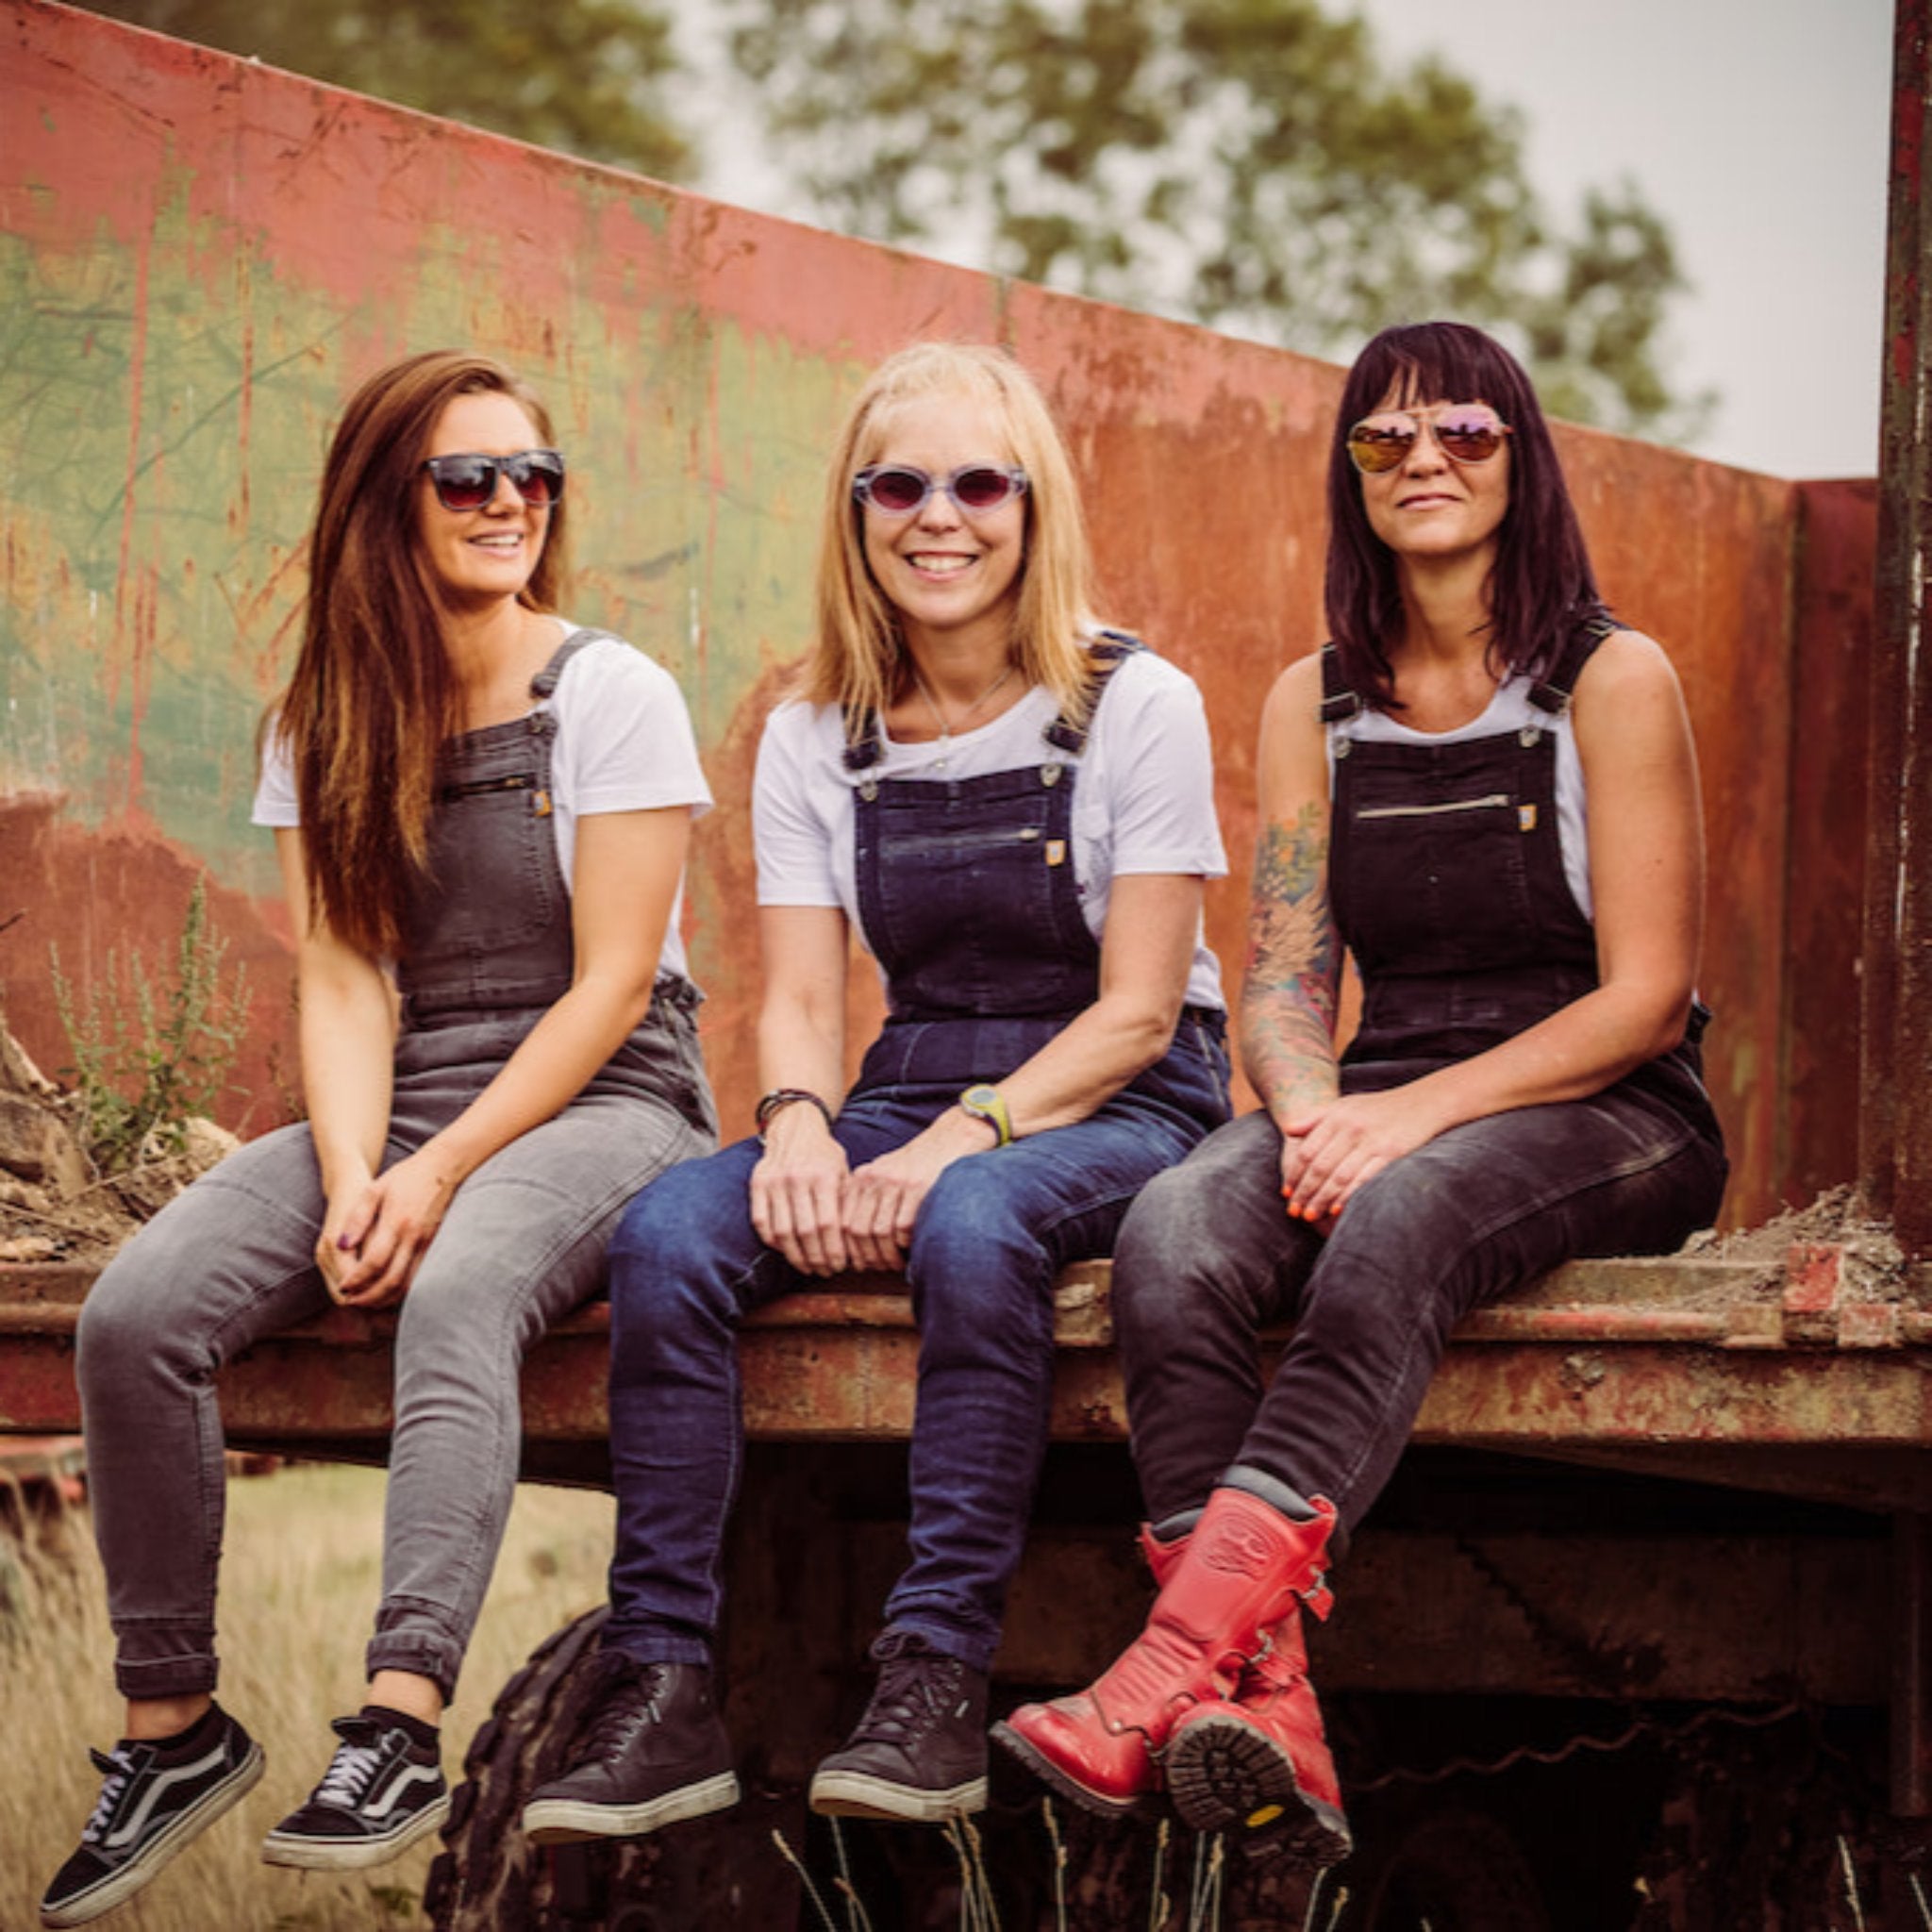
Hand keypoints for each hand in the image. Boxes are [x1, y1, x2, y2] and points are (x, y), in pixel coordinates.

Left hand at [321, 1149, 459, 1307]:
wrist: (443, 1167)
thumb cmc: (405, 1176)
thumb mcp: (375, 1189)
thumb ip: (357, 1218)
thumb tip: (342, 1246)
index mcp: (396, 1222)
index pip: (374, 1262)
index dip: (357, 1280)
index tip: (343, 1288)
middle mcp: (413, 1237)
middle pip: (391, 1279)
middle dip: (370, 1297)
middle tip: (352, 1303)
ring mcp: (427, 1243)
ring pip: (408, 1283)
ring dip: (387, 1298)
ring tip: (368, 1302)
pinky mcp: (434, 1245)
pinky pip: (418, 1275)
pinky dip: (402, 1289)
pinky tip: (389, 1291)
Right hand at [750, 1111, 851, 1275]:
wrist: (796, 1127)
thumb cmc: (825, 1155)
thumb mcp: (843, 1171)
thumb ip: (847, 1202)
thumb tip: (859, 1241)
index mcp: (823, 1175)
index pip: (829, 1223)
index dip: (834, 1250)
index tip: (840, 1265)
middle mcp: (797, 1178)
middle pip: (805, 1232)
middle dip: (817, 1258)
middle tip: (825, 1271)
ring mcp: (774, 1181)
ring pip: (782, 1232)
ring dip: (795, 1256)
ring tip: (808, 1267)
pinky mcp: (757, 1184)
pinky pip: (762, 1222)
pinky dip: (773, 1242)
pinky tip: (786, 1251)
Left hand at [840, 1138, 950, 1272]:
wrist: (952, 1136)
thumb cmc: (919, 1162)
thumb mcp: (886, 1172)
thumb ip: (870, 1198)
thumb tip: (857, 1240)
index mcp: (863, 1177)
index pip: (845, 1221)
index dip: (850, 1248)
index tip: (858, 1264)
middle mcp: (875, 1179)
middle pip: (859, 1230)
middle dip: (868, 1256)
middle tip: (878, 1268)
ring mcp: (897, 1182)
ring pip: (881, 1232)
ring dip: (888, 1255)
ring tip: (895, 1264)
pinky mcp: (919, 1187)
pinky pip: (904, 1226)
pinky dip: (905, 1243)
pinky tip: (910, 1249)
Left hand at [1279, 1086, 1446, 1225]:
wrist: (1422, 1102)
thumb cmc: (1378, 1108)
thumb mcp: (1345, 1105)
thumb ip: (1316, 1118)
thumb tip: (1288, 1130)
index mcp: (1336, 1116)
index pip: (1307, 1151)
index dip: (1294, 1174)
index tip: (1285, 1192)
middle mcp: (1351, 1128)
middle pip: (1320, 1167)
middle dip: (1305, 1191)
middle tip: (1294, 1211)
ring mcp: (1372, 1141)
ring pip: (1340, 1176)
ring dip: (1322, 1199)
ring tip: (1310, 1215)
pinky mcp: (1392, 1153)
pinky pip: (1365, 1179)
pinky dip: (1348, 1196)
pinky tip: (1336, 1210)